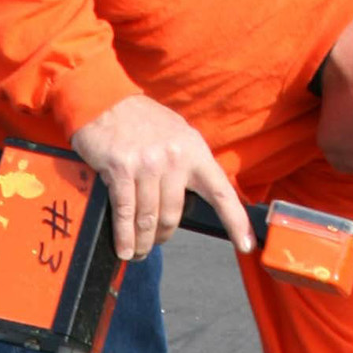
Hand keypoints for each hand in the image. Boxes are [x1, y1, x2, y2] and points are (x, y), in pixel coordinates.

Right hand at [70, 93, 253, 260]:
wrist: (106, 102)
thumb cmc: (141, 122)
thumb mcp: (177, 135)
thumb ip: (188, 164)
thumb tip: (196, 195)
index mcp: (195, 151)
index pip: (222, 193)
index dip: (236, 221)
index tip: (246, 245)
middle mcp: (175, 158)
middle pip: (174, 215)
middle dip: (163, 236)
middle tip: (155, 243)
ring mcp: (148, 164)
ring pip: (149, 218)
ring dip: (143, 241)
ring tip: (139, 251)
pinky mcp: (122, 169)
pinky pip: (125, 212)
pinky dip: (124, 236)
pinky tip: (124, 248)